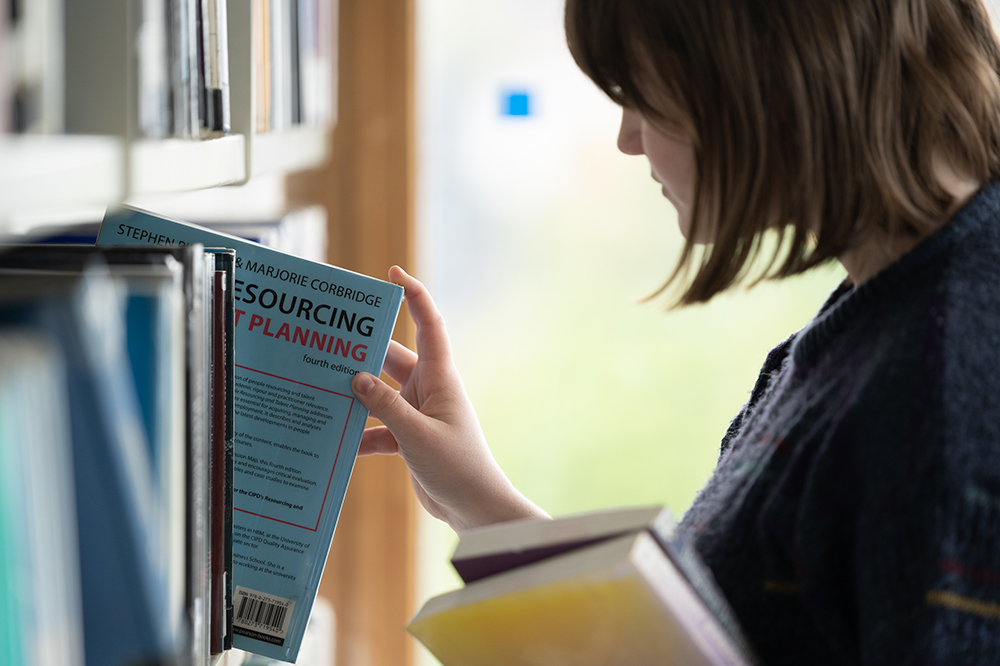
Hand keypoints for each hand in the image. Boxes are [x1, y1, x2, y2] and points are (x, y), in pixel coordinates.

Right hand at [351, 266, 547, 531]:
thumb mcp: (415, 435)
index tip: (391, 272)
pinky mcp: (409, 439)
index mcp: (440, 378)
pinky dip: (361, 435)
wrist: (475, 508)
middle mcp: (428, 390)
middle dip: (364, 351)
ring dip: (356, 396)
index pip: (428, 325)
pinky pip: (379, 428)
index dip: (412, 295)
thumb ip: (384, 406)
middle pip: (391, 359)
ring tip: (320, 390)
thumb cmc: (456, 467)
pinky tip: (337, 442)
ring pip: (380, 395)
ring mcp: (418, 414)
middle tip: (329, 340)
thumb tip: (356, 378)